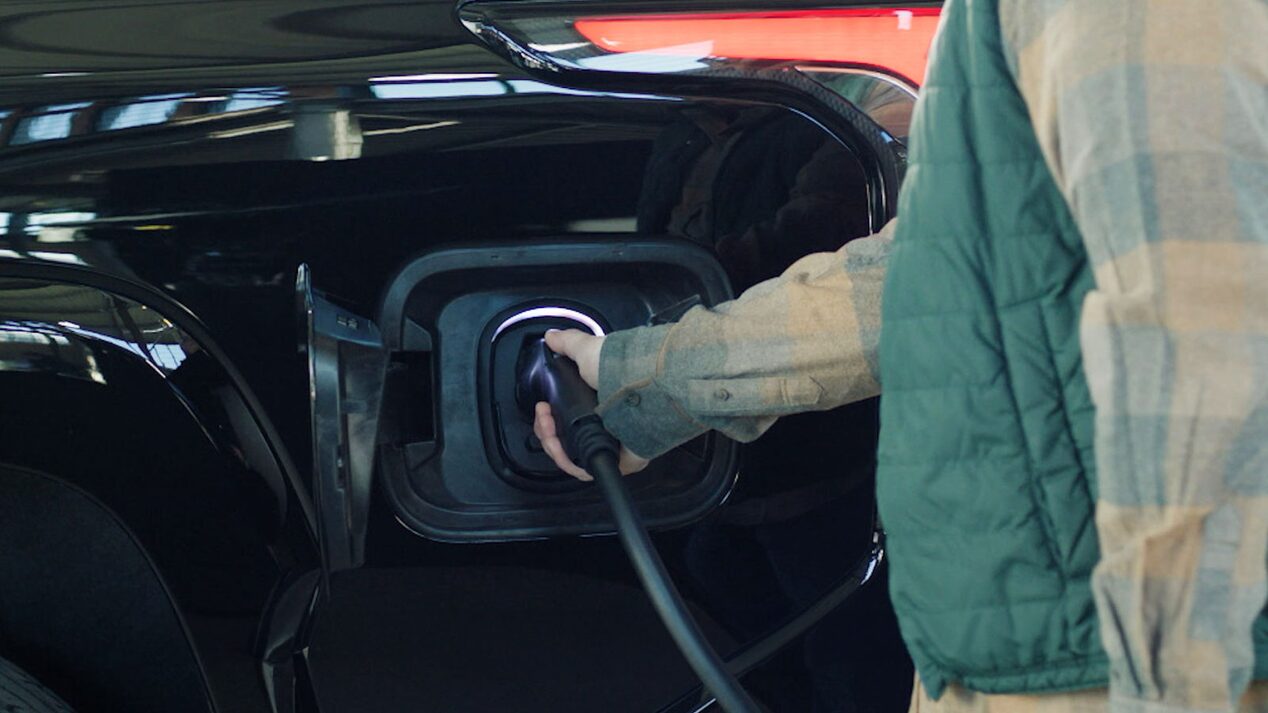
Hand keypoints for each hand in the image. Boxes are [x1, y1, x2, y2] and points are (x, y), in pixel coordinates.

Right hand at [532, 329, 649, 480]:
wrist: (641, 387)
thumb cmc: (617, 369)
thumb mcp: (588, 350)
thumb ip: (568, 343)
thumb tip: (551, 337)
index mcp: (596, 403)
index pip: (565, 419)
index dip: (547, 417)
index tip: (542, 406)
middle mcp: (603, 424)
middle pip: (564, 439)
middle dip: (545, 429)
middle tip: (543, 416)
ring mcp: (609, 444)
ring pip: (570, 455)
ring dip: (551, 443)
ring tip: (547, 427)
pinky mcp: (614, 461)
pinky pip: (584, 468)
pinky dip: (568, 461)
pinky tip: (558, 448)